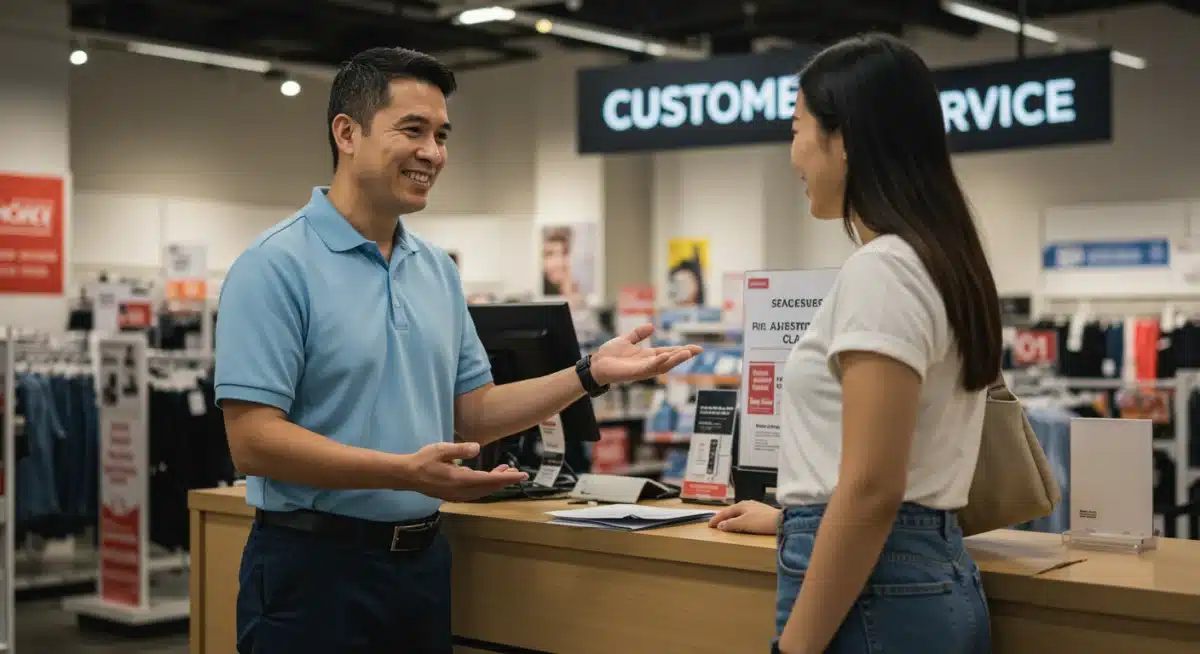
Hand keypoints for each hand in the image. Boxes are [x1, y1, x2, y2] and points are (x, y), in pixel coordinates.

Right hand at [400, 441, 527, 501]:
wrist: (406, 475)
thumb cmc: (423, 460)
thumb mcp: (441, 449)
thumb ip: (460, 449)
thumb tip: (477, 448)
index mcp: (460, 479)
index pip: (490, 480)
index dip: (508, 478)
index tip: (522, 475)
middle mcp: (461, 491)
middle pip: (489, 488)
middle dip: (505, 480)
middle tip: (517, 471)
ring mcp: (457, 495)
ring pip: (483, 492)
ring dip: (495, 483)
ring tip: (504, 470)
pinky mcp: (453, 495)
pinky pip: (475, 493)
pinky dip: (485, 486)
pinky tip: (486, 477)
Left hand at [591, 323, 702, 385]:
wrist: (596, 364)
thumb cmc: (609, 354)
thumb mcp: (627, 340)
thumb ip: (638, 334)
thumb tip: (651, 327)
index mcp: (648, 356)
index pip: (668, 352)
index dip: (681, 350)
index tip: (695, 348)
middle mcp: (648, 363)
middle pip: (670, 360)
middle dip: (683, 355)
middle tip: (697, 349)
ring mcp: (643, 369)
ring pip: (663, 365)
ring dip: (675, 359)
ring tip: (687, 353)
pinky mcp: (635, 372)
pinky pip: (649, 367)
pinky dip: (659, 362)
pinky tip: (666, 355)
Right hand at [708, 500, 780, 534]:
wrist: (781, 521)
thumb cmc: (762, 521)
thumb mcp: (744, 523)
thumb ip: (731, 524)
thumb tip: (720, 525)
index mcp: (741, 505)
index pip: (724, 512)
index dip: (716, 519)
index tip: (709, 525)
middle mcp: (747, 504)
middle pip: (731, 511)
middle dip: (722, 517)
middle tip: (715, 524)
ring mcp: (754, 507)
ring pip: (738, 512)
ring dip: (730, 518)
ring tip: (725, 523)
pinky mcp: (761, 512)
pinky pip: (744, 515)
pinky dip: (738, 519)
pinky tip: (740, 522)